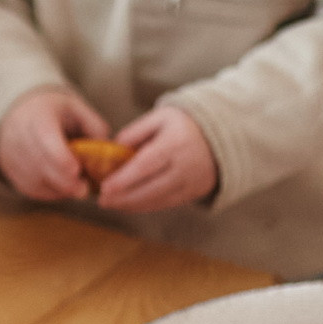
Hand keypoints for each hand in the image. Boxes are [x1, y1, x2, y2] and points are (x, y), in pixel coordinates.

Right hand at [0, 86, 109, 201]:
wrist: (19, 114)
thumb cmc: (54, 112)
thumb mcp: (76, 109)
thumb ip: (94, 126)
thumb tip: (107, 150)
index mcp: (38, 116)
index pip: (45, 138)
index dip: (60, 157)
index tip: (77, 170)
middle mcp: (19, 135)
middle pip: (40, 164)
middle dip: (64, 181)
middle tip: (85, 189)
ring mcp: (11, 155)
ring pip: (35, 180)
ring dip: (59, 189)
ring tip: (78, 188)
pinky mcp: (10, 171)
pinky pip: (31, 188)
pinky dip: (50, 192)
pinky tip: (64, 188)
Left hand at [98, 106, 217, 212]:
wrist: (221, 137)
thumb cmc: (182, 125)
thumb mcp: (160, 117)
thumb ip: (135, 132)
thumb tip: (113, 148)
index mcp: (174, 144)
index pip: (146, 165)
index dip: (124, 179)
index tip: (105, 187)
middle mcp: (185, 166)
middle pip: (151, 188)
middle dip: (124, 197)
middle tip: (101, 200)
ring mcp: (191, 182)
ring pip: (159, 200)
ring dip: (132, 205)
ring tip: (110, 204)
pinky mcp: (195, 192)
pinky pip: (168, 203)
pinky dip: (147, 206)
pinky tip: (129, 205)